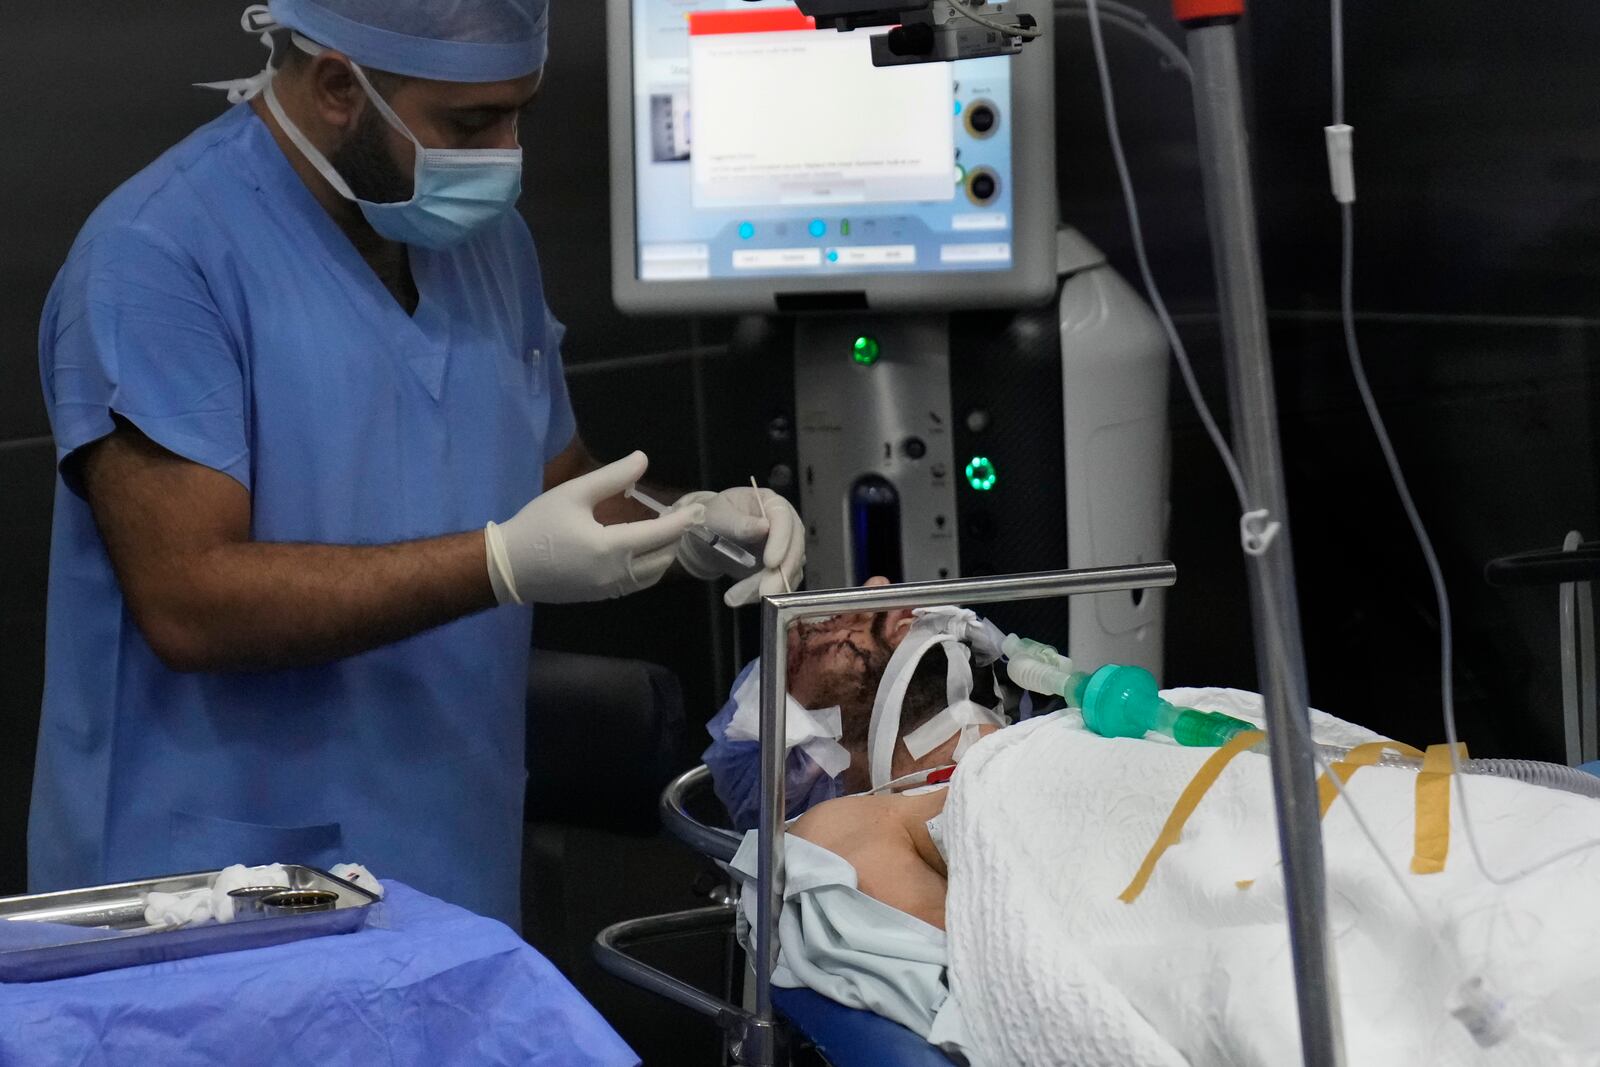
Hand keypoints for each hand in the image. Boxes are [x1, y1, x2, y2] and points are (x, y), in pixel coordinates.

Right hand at [485, 452, 703, 604]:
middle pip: (663, 558)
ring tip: (663, 531)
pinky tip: (641, 549)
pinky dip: (647, 566)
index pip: (661, 535)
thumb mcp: (574, 494)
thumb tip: (643, 459)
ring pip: (652, 575)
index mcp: (611, 548)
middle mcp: (617, 574)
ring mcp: (610, 590)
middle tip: (678, 515)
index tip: (697, 508)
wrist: (507, 567)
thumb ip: (612, 477)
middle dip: (675, 537)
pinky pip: (636, 583)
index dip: (683, 520)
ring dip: (663, 554)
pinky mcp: (601, 597)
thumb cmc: (538, 526)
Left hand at [673, 486, 804, 606]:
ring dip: (766, 588)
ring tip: (734, 598)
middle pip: (795, 549)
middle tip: (764, 593)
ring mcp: (786, 547)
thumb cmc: (713, 517)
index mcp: (771, 503)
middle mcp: (785, 525)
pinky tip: (739, 598)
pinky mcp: (781, 568)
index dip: (781, 540)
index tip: (771, 562)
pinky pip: (779, 585)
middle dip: (780, 574)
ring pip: (788, 572)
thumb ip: (739, 522)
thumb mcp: (718, 515)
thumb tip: (764, 527)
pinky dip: (759, 594)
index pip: (784, 518)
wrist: (709, 535)